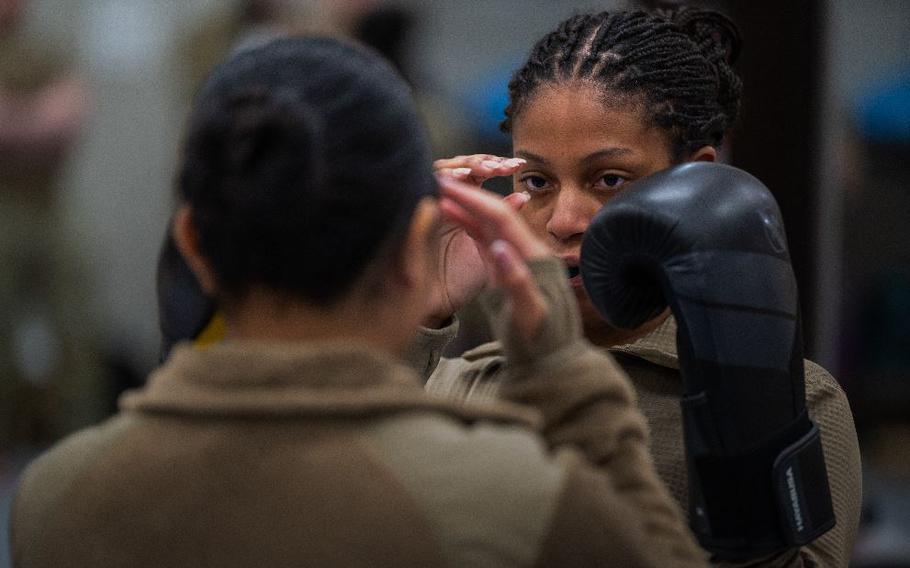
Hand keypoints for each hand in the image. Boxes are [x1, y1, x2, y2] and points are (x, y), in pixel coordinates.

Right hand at [423, 155, 527, 326]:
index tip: (447, 186)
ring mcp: (513, 257)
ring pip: (487, 222)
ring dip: (464, 205)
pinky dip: (467, 222)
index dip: (474, 199)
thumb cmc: (540, 341)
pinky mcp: (503, 266)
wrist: (550, 360)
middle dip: (467, 194)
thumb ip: (517, 283)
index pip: (500, 218)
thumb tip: (500, 249)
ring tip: (437, 190)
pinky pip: (484, 237)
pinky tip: (448, 212)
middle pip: (494, 212)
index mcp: (532, 257)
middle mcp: (524, 251)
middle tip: (436, 179)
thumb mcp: (529, 315)